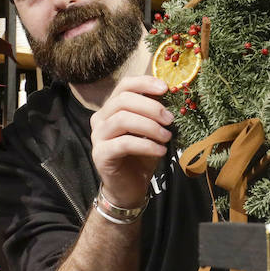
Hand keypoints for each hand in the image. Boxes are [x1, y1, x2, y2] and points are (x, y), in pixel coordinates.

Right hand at [90, 76, 172, 207]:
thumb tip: (172, 94)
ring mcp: (97, 136)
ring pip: (122, 120)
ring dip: (149, 126)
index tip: (166, 88)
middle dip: (151, 107)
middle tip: (170, 119)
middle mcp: (100, 119)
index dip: (144, 83)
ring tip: (167, 136)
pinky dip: (146, 145)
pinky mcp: (100, 154)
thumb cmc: (141, 156)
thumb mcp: (151, 130)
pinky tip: (161, 151)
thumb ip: (155, 113)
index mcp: (111, 108)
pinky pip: (123, 143)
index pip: (124, 85)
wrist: (129, 187)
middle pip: (123, 100)